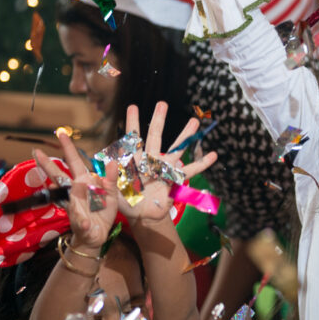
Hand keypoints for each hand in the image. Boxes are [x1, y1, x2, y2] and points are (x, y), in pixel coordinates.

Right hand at [34, 131, 117, 249]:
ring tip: (49, 185)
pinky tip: (85, 222)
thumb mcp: (112, 193)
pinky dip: (84, 222)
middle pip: (58, 176)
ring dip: (57, 191)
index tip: (60, 133)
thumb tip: (113, 161)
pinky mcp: (79, 222)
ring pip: (65, 197)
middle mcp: (75, 191)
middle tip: (35, 152)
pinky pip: (82, 221)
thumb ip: (111, 179)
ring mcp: (74, 206)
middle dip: (48, 165)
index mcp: (85, 181)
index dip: (68, 148)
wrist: (98, 234)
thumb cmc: (103, 211)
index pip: (75, 161)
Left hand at [117, 102, 217, 227]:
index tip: (132, 106)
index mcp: (134, 161)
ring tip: (194, 121)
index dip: (132, 123)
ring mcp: (164, 168)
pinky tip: (213, 155)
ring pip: (176, 149)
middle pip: (155, 136)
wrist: (140, 215)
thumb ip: (108, 179)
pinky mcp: (174, 180)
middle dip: (158, 120)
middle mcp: (150, 160)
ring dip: (185, 135)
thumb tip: (105, 164)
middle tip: (163, 104)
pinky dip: (202, 163)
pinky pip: (190, 171)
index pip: (132, 139)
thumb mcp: (111, 191)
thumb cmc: (125, 202)